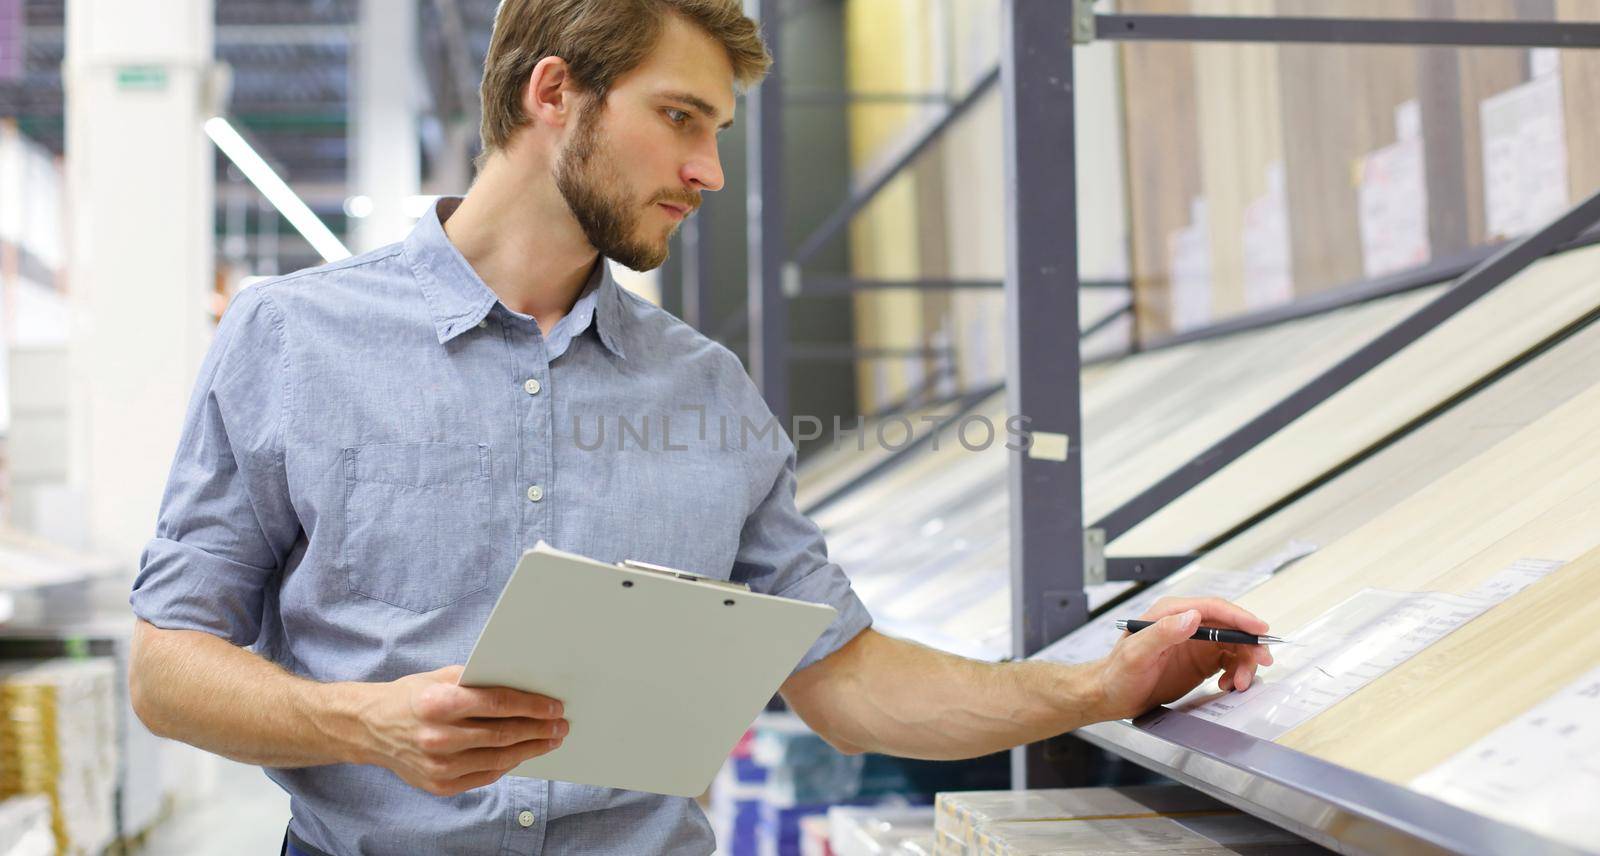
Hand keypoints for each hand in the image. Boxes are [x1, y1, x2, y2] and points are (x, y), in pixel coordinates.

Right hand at [355, 665, 567, 795]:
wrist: (370, 728)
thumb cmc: (412, 697)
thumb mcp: (440, 677)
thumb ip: (478, 681)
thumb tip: (524, 684)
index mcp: (439, 703)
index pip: (497, 704)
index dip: (531, 706)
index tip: (554, 707)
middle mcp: (437, 736)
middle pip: (502, 734)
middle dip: (538, 729)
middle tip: (560, 725)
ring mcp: (438, 766)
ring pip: (498, 758)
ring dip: (530, 749)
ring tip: (549, 740)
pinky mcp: (439, 785)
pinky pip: (485, 775)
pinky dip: (507, 764)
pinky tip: (522, 754)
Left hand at [1093, 597, 1273, 720]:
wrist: (1111, 695)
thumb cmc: (1118, 673)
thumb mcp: (1137, 653)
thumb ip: (1163, 633)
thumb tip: (1192, 617)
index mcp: (1171, 613)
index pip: (1213, 608)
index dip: (1240, 617)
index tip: (1259, 629)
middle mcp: (1185, 624)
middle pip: (1230, 627)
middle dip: (1250, 644)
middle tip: (1261, 662)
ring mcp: (1194, 643)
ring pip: (1233, 646)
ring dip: (1244, 663)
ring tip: (1240, 684)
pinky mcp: (1199, 661)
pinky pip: (1228, 662)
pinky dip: (1236, 674)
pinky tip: (1229, 686)